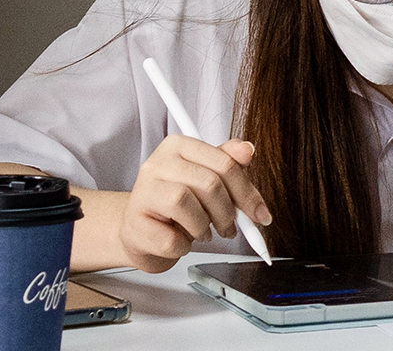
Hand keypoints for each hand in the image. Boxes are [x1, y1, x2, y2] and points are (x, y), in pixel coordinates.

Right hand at [119, 135, 268, 272]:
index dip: (247, 192)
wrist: (140, 231)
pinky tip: (180, 240)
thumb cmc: (176, 204)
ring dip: (203, 227)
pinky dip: (183, 246)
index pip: (224, 162)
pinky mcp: (133, 225)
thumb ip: (229, 164)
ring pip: (186, 204)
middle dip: (228, 213)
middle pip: (209, 184)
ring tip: (201, 231)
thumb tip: (248, 150)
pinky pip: (170, 239)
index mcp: (178, 146)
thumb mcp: (205, 178)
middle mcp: (157, 164)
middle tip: (229, 228)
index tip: (259, 214)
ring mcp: (141, 193)